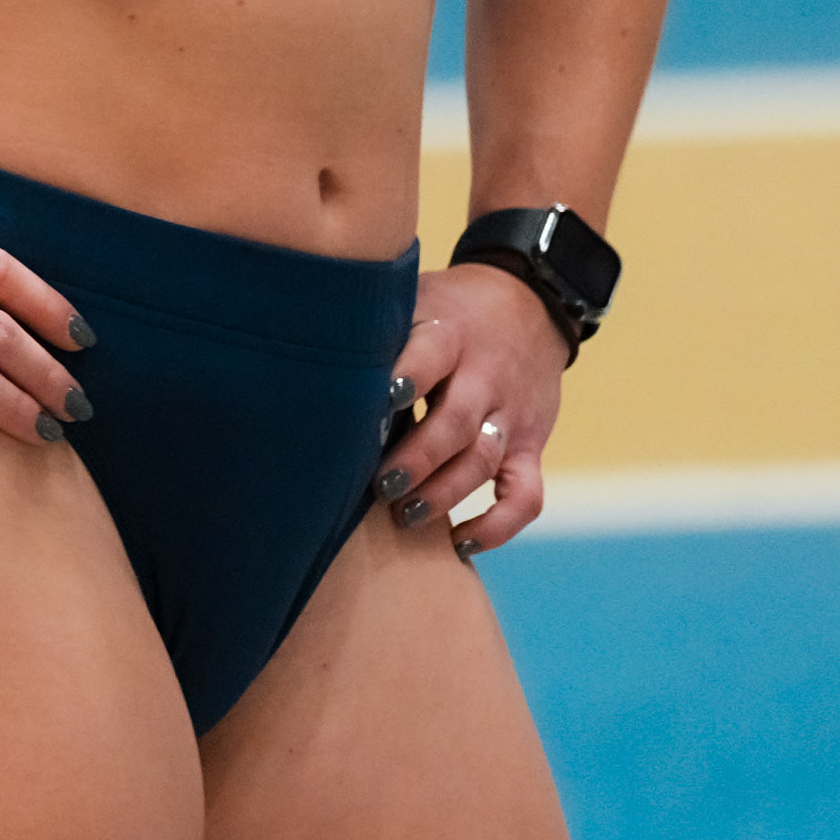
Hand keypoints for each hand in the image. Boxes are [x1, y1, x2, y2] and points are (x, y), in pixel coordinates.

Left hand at [378, 261, 568, 553]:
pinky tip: (460, 542)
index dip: (404, 381)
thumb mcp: (416, 298)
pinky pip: (525, 494)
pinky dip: (498, 526)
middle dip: (417, 459)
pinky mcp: (530, 443)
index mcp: (450, 333)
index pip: (430, 356)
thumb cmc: (449, 309)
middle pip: (456, 423)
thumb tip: (308, 360)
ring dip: (445, 494)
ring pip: (483, 461)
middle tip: (380, 486)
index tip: (373, 406)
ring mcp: (512, 413)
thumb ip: (380, 329)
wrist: (531, 302)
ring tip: (405, 515)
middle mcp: (485, 376)